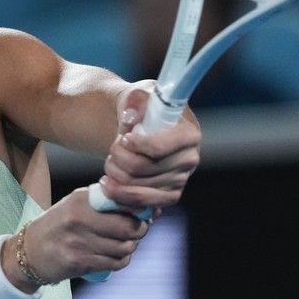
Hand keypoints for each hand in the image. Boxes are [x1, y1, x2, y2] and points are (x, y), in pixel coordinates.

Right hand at [1, 188, 149, 290]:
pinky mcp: (78, 263)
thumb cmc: (60, 224)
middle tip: (139, 229)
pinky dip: (121, 260)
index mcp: (81, 200)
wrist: (29, 251)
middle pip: (128, 228)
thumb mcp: (77, 203)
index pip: (123, 202)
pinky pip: (114, 263)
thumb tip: (146, 204)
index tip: (145, 212)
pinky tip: (116, 255)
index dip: (140, 209)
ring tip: (126, 242)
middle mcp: (79, 219)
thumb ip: (106, 200)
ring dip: (131, 246)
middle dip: (140, 230)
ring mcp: (78, 243)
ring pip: (124, 248)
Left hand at [97, 86, 200, 211]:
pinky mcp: (169, 196)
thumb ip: (136, 100)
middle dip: (118, 158)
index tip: (123, 137)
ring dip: (115, 176)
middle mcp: (190, 159)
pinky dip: (120, 196)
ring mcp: (180, 181)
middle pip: (143, 168)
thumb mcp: (140, 94)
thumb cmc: (143, 108)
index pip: (159, 148)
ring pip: (138, 188)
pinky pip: (142, 204)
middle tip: (112, 148)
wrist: (143, 127)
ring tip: (108, 163)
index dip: (135, 145)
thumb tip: (130, 116)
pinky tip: (108, 185)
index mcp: (189, 133)